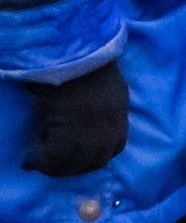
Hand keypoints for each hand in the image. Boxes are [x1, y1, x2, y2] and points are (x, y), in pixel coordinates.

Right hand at [21, 60, 122, 177]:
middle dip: (77, 168)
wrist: (75, 54)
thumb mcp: (110, 86)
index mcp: (120, 114)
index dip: (100, 156)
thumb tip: (88, 119)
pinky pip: (51, 157)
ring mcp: (88, 133)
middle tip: (57, 168)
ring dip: (56, 168)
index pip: (116, 147)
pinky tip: (28, 162)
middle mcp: (108, 128)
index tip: (84, 158)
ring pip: (73, 163)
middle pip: (95, 161)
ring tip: (40, 165)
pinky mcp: (65, 133)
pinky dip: (38, 162)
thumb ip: (106, 106)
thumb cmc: (89, 63)